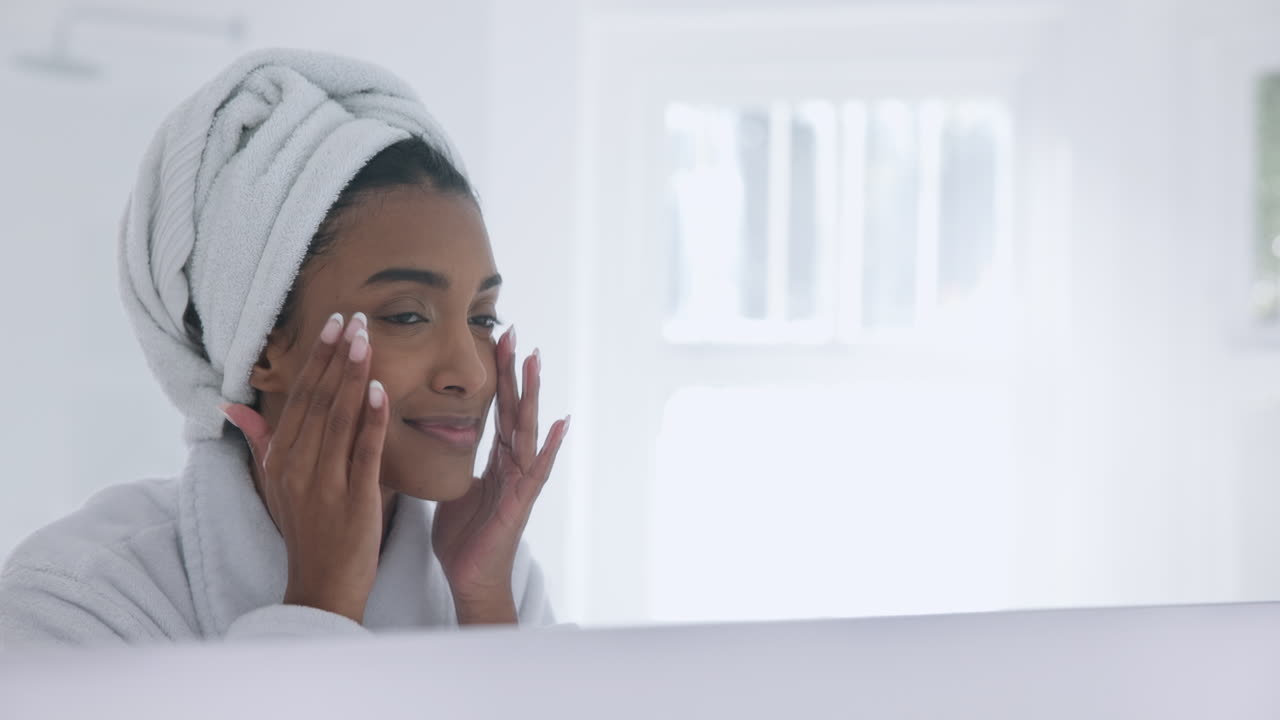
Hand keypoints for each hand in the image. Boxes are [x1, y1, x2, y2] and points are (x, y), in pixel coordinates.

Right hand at [220, 312, 389, 623]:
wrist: (322, 587)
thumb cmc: (305, 531)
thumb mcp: (275, 485)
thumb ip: (261, 441)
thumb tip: (232, 405)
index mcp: (280, 460)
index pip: (299, 399)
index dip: (317, 360)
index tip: (334, 325)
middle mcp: (297, 468)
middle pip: (319, 402)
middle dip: (338, 357)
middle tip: (356, 319)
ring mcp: (325, 485)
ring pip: (339, 420)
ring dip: (354, 377)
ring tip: (368, 341)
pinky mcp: (355, 501)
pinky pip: (364, 453)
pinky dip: (372, 420)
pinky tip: (380, 391)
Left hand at [431, 326, 568, 623]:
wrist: (471, 578)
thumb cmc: (463, 538)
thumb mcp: (453, 488)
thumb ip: (453, 461)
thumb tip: (433, 433)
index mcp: (495, 459)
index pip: (497, 408)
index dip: (497, 376)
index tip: (495, 340)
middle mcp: (512, 464)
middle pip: (514, 409)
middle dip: (514, 372)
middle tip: (513, 333)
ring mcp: (520, 481)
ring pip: (527, 429)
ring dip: (531, 394)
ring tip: (535, 362)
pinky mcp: (521, 502)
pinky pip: (537, 469)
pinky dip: (549, 446)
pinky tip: (560, 423)